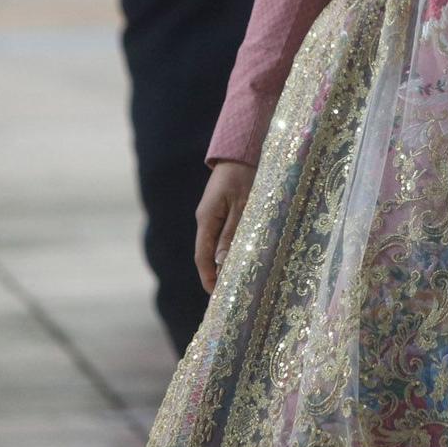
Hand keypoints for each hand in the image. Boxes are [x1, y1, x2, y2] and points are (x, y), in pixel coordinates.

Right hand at [194, 160, 255, 292]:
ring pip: (214, 245)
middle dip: (215, 275)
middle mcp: (205, 218)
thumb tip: (220, 262)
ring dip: (222, 263)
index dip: (207, 277)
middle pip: (206, 254)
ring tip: (234, 282)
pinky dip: (227, 249)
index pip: (202, 256)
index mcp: (206, 218)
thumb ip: (232, 233)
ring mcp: (212, 214)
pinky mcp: (221, 210)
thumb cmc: (245, 175)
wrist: (242, 150)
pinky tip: (238, 258)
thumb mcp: (243, 205)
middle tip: (227, 295)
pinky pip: (221, 235)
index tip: (216, 296)